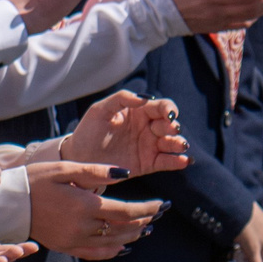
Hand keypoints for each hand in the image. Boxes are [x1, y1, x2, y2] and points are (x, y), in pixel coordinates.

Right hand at [26, 160, 159, 258]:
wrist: (9, 203)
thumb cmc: (36, 180)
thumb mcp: (64, 167)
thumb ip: (96, 171)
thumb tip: (126, 174)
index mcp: (84, 205)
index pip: (127, 211)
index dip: (148, 209)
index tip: (162, 204)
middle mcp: (82, 227)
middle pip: (124, 228)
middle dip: (144, 220)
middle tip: (158, 213)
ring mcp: (75, 240)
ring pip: (114, 242)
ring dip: (133, 235)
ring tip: (146, 227)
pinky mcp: (67, 248)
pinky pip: (97, 254)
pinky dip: (113, 251)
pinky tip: (123, 246)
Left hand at [61, 92, 190, 178]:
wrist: (79, 158)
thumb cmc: (89, 130)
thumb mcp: (100, 110)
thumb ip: (121, 98)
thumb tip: (145, 97)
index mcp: (139, 112)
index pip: (161, 107)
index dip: (169, 109)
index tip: (169, 115)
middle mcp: (148, 128)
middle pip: (170, 125)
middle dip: (173, 127)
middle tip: (169, 129)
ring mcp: (150, 146)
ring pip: (172, 143)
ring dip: (179, 143)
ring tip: (179, 144)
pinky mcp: (148, 164)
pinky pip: (167, 162)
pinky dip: (177, 162)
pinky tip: (183, 161)